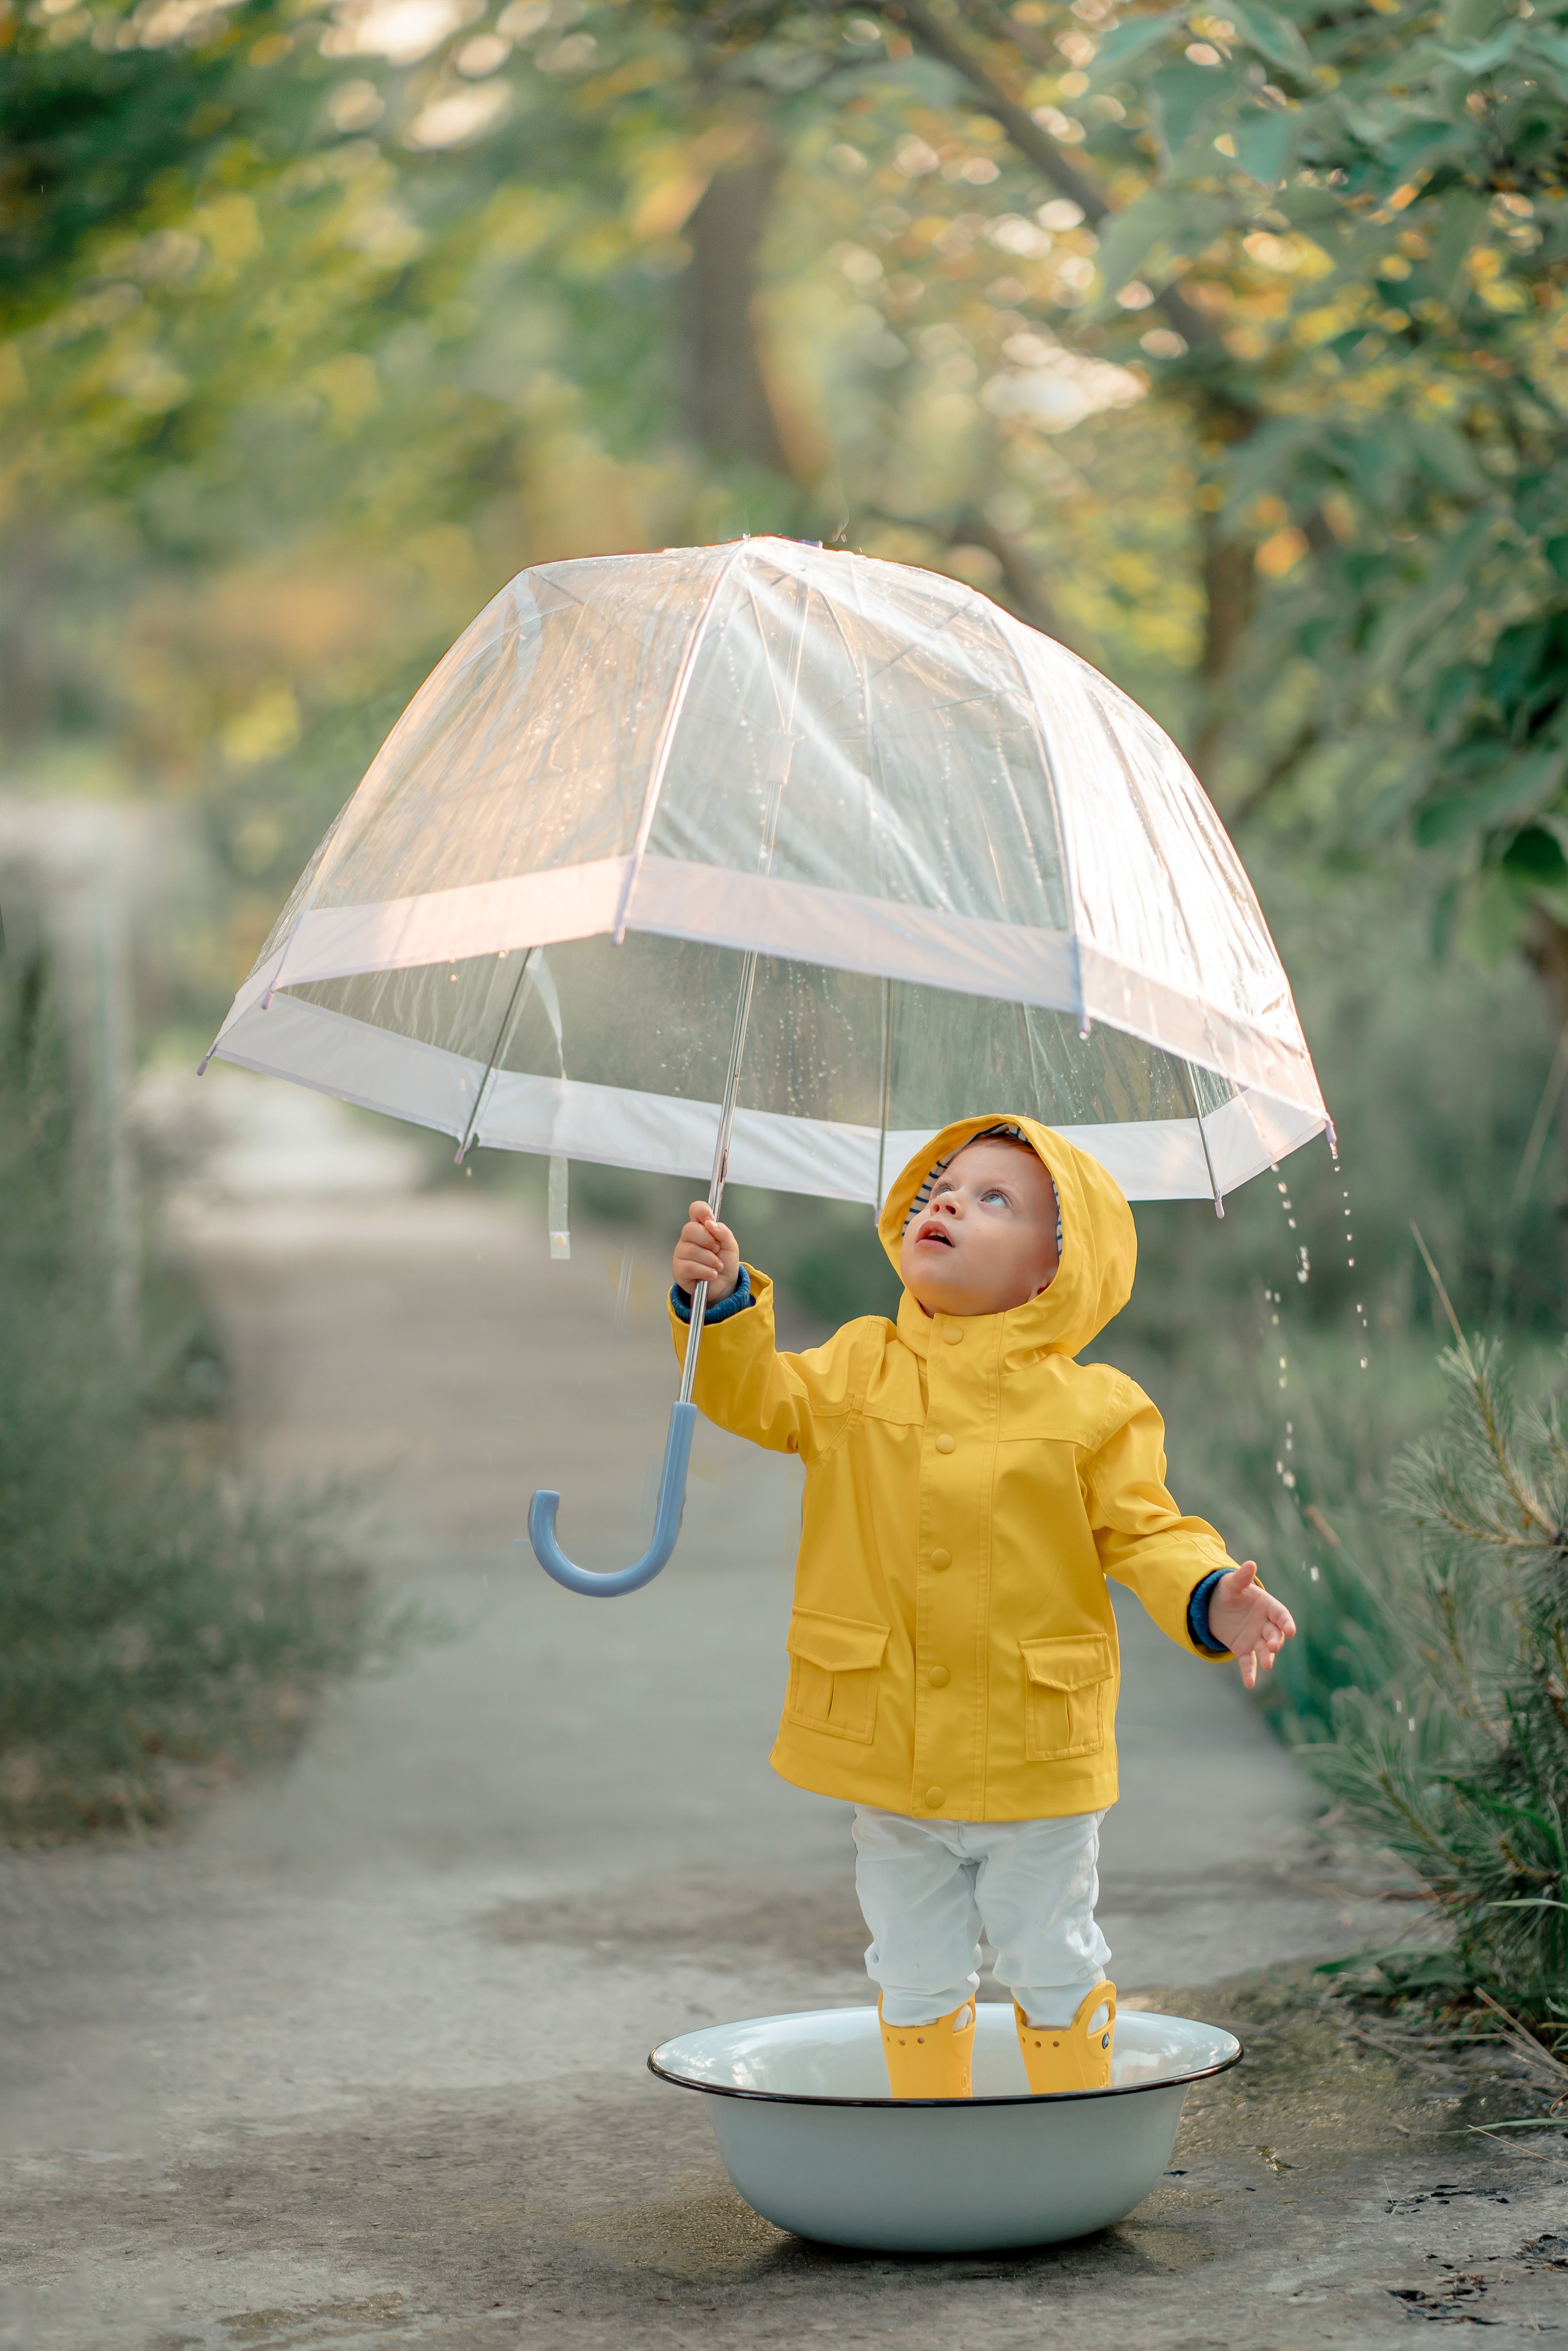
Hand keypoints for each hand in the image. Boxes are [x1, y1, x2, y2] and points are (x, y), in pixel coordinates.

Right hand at [672, 1202, 739, 1303]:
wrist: (724, 1285)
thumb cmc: (725, 1262)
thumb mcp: (730, 1246)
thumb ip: (723, 1232)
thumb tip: (711, 1224)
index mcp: (701, 1227)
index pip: (695, 1210)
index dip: (701, 1211)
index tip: (710, 1220)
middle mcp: (688, 1238)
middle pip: (690, 1229)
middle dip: (709, 1241)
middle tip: (717, 1251)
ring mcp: (681, 1253)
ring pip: (691, 1250)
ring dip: (710, 1261)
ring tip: (717, 1266)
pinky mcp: (678, 1269)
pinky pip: (689, 1267)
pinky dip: (705, 1272)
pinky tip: (711, 1275)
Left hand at [1207, 1562, 1295, 1689]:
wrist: (1214, 1606)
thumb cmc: (1228, 1591)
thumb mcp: (1231, 1584)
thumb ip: (1242, 1577)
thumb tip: (1250, 1563)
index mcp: (1267, 1606)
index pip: (1281, 1615)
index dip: (1286, 1622)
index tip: (1291, 1630)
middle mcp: (1265, 1625)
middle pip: (1274, 1634)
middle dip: (1275, 1640)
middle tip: (1273, 1646)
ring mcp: (1256, 1639)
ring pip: (1264, 1650)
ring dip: (1267, 1656)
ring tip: (1266, 1664)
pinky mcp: (1244, 1650)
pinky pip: (1248, 1663)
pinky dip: (1249, 1673)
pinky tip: (1249, 1684)